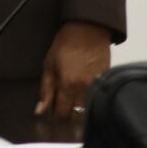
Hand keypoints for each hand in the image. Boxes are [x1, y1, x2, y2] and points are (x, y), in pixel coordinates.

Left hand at [35, 21, 111, 140]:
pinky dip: (91, 101)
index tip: (53, 111)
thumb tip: (40, 111)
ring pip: (90, 110)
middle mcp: (85, 89)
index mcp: (68, 85)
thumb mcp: (48, 66)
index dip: (56, 115)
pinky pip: (99, 99)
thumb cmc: (65, 45)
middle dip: (69, 116)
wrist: (88, 31)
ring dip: (80, 111)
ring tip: (73, 102)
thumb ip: (45, 90)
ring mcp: (98, 86)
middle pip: (78, 116)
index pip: (63, 113)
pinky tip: (84, 94)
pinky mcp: (107, 82)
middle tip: (63, 108)